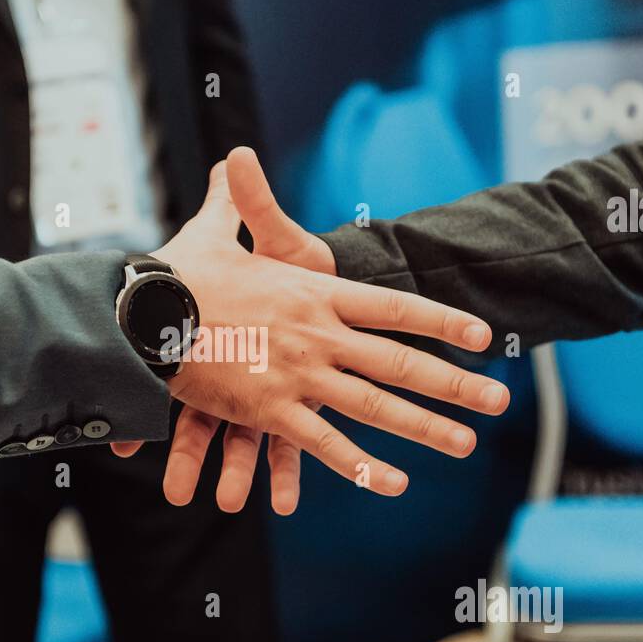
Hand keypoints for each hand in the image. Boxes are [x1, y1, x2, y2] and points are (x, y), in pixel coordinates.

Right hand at [113, 154, 508, 513]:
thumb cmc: (177, 275)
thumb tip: (232, 158)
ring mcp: (300, 375)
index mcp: (315, 292)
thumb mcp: (213, 233)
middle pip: (402, 362)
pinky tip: (394, 483)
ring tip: (467, 444)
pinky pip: (325, 446)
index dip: (443, 321)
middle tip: (499, 401)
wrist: (143, 313)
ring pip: (376, 407)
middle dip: (456, 383)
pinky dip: (361, 467)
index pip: (396, 307)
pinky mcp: (270, 411)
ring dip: (426, 427)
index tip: (483, 336)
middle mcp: (320, 334)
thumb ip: (237, 200)